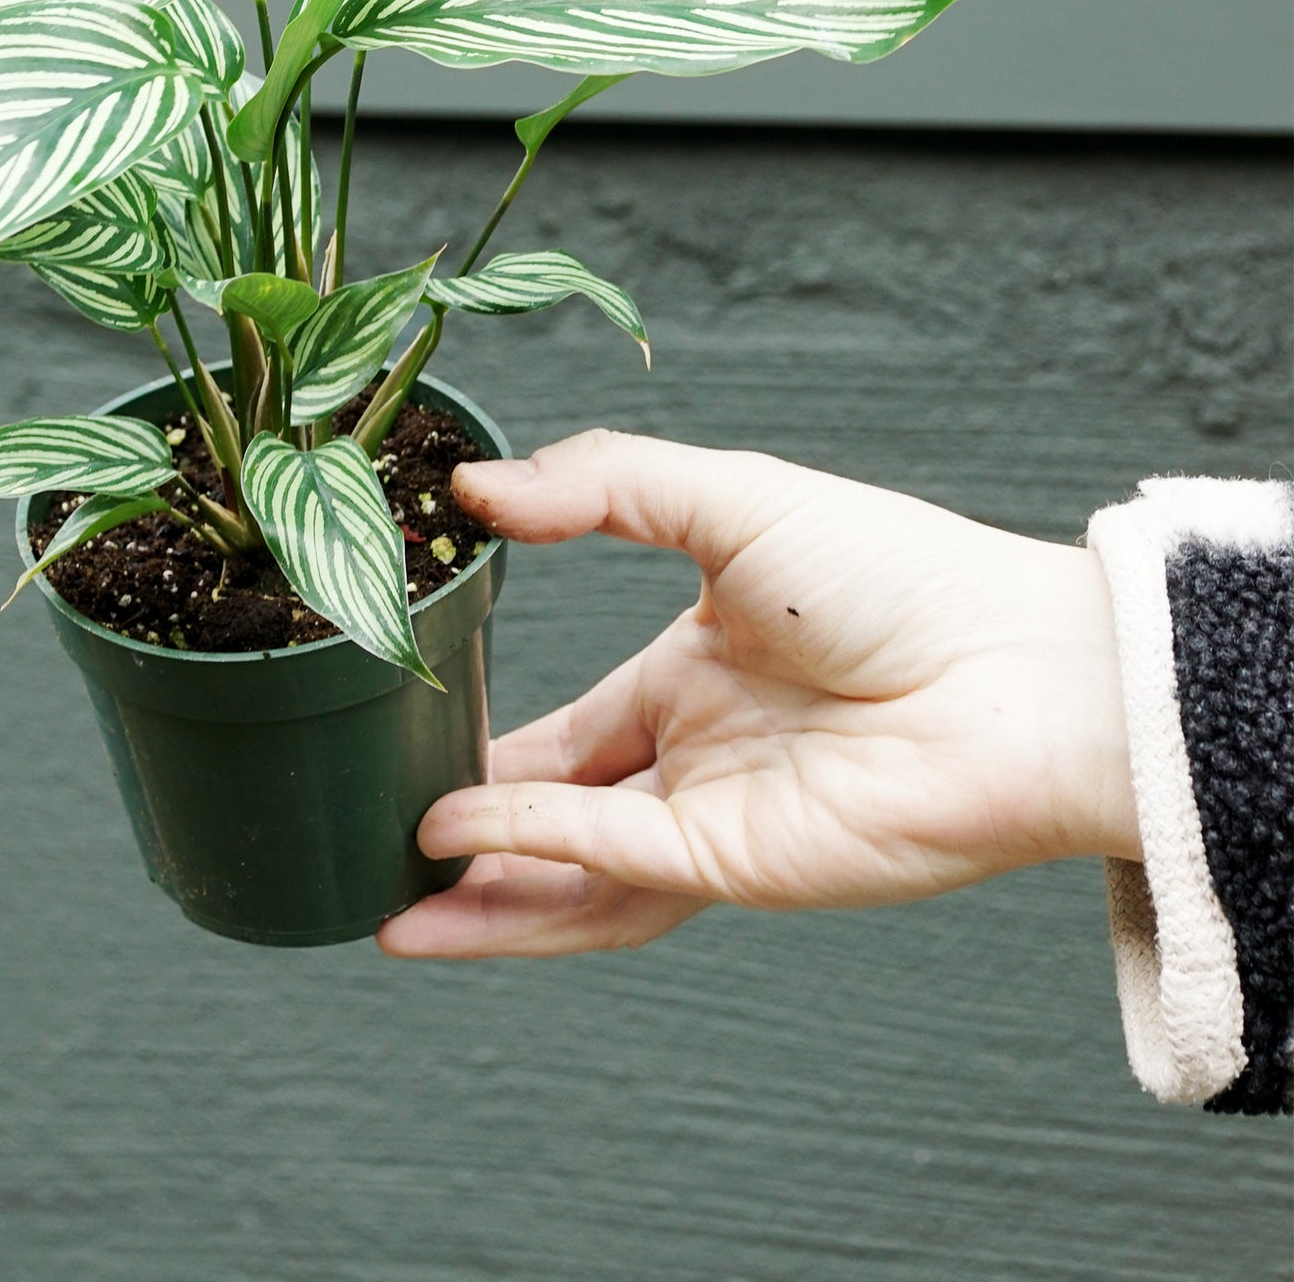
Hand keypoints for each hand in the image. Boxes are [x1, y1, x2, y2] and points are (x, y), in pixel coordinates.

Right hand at [378, 431, 1138, 959]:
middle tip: (372, 842)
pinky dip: (534, 849)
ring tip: (389, 908)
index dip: (485, 751)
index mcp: (688, 682)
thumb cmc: (900, 573)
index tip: (406, 748)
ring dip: (483, 898)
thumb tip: (477, 487)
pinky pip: (613, 859)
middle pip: (553, 821)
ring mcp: (714, 822)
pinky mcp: (741, 864)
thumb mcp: (729, 497)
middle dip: (464, 844)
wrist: (1020, 664)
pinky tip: (460, 836)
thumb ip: (601, 484)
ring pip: (570, 878)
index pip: (563, 734)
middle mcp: (693, 763)